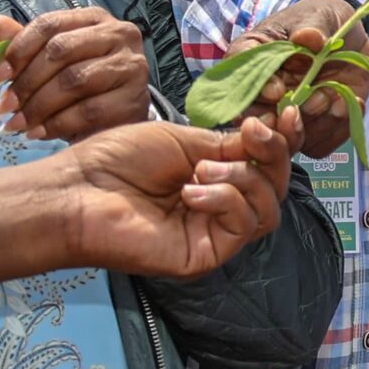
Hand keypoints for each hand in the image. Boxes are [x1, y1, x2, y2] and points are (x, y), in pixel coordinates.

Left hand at [0, 7, 149, 141]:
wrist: (117, 118)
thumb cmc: (80, 84)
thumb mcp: (50, 59)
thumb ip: (21, 40)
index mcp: (94, 18)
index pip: (50, 24)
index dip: (18, 50)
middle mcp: (119, 34)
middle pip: (62, 50)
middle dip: (27, 81)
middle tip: (4, 107)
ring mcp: (132, 65)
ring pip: (75, 80)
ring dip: (38, 105)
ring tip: (17, 123)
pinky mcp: (135, 98)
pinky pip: (89, 110)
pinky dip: (57, 124)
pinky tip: (38, 133)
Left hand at [52, 112, 299, 277]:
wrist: (78, 192)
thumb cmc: (116, 161)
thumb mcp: (183, 139)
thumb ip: (229, 145)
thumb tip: (265, 139)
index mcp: (214, 176)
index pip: (265, 164)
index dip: (284, 141)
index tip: (290, 113)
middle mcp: (219, 205)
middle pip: (275, 186)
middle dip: (272, 154)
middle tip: (252, 133)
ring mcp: (214, 232)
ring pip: (267, 208)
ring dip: (244, 179)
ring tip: (200, 170)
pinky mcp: (206, 255)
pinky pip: (243, 226)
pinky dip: (227, 200)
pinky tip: (192, 192)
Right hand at [229, 0, 358, 158]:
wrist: (348, 35)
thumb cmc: (319, 21)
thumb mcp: (316, 16)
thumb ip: (311, 27)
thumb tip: (307, 37)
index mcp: (251, 63)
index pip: (240, 84)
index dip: (257, 93)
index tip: (279, 90)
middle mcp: (263, 97)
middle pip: (258, 124)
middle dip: (283, 122)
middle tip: (312, 104)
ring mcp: (288, 115)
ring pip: (289, 140)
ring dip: (315, 123)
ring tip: (336, 99)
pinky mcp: (314, 128)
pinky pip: (320, 143)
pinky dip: (338, 127)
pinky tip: (353, 101)